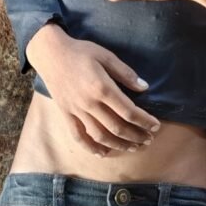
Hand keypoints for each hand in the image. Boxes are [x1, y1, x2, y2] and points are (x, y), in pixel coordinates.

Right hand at [26, 23, 159, 155]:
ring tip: (133, 147)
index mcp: (101, 87)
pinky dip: (91, 148)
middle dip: (136, 136)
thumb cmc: (81, 52)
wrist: (50, 53)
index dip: (144, 121)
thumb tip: (144, 87)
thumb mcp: (106, 56)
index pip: (128, 111)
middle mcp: (89, 103)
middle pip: (117, 127)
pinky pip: (78, 136)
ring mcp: (76, 110)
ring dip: (118, 145)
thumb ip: (125, 73)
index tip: (155, 125)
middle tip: (148, 139)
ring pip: (100, 135)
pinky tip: (103, 153)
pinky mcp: (66, 114)